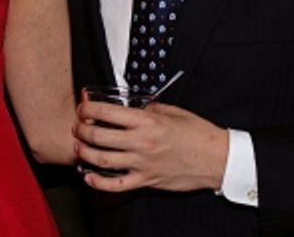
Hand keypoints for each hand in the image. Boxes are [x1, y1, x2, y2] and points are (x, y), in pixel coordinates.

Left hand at [73, 100, 227, 192]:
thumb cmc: (198, 134)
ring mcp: (142, 163)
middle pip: (98, 136)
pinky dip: (98, 182)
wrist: (217, 159)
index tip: (83, 107)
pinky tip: (88, 176)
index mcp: (147, 121)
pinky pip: (116, 185)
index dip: (88, 108)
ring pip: (102, 160)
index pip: (107, 112)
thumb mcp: (173, 111)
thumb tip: (134, 107)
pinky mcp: (146, 181)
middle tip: (77, 126)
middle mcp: (141, 142)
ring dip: (84, 152)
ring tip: (78, 146)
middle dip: (81, 129)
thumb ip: (149, 108)